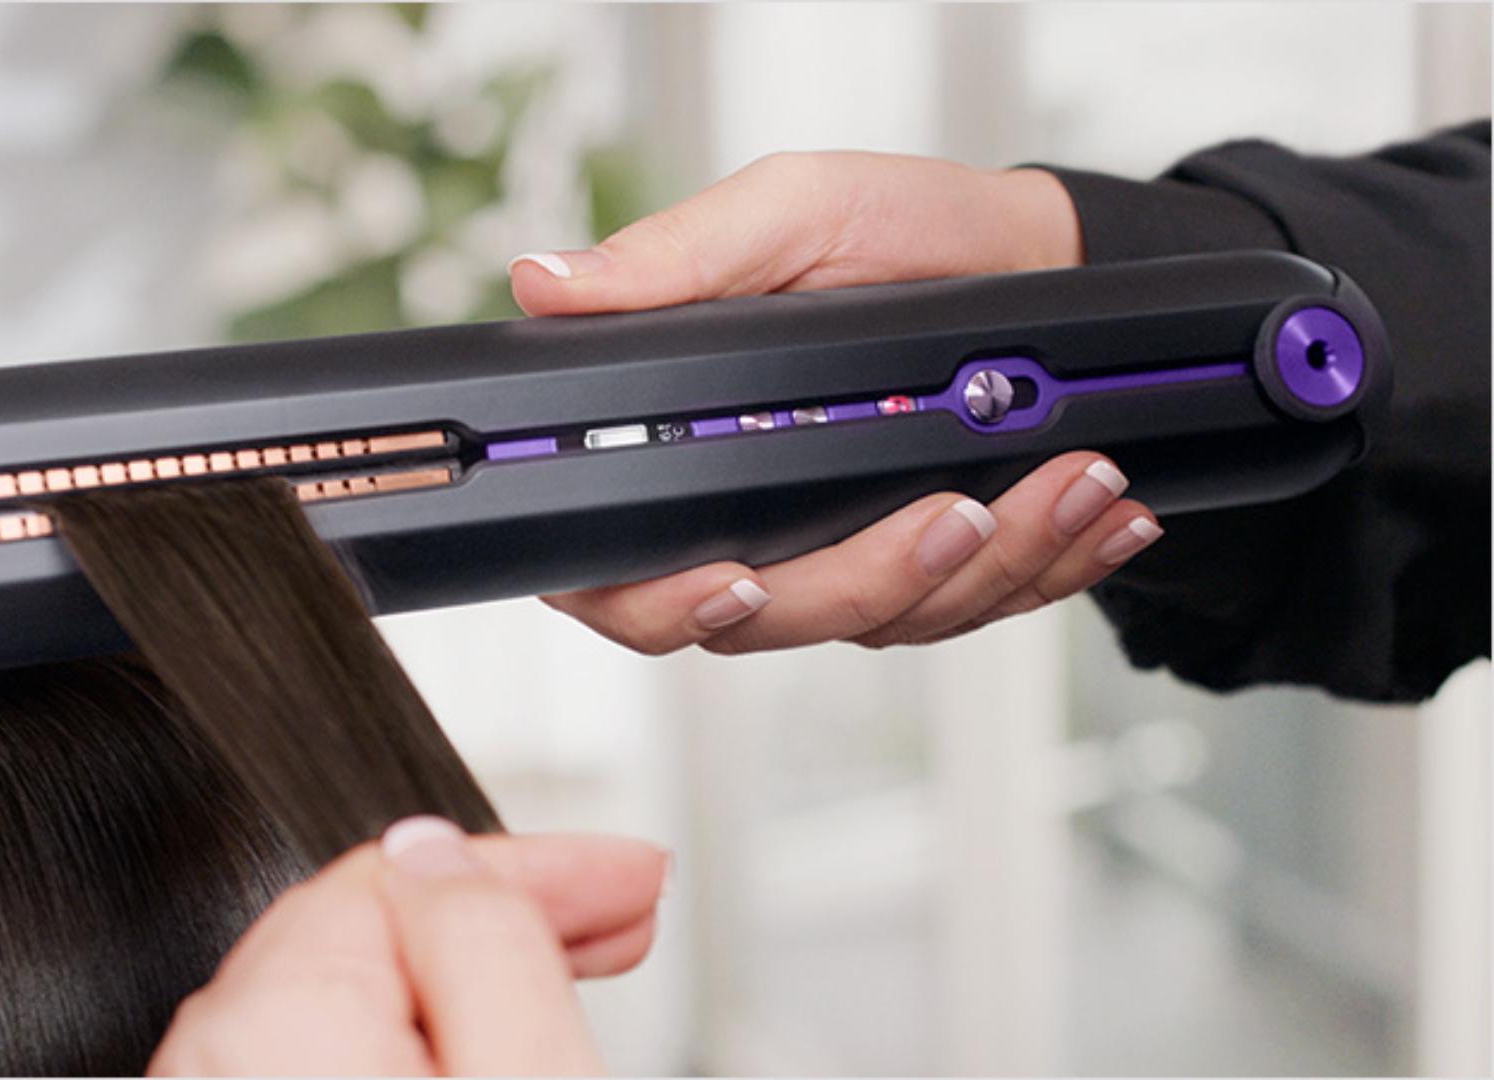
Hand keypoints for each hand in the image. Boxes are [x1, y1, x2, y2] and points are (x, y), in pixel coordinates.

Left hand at [146, 817, 669, 1075]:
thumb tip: (439, 849)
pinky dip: (410, 1044)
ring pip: (350, 1006)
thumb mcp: (523, 1077)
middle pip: (371, 933)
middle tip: (614, 915)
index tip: (625, 873)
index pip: (406, 869)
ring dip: (461, 979)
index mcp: (276, 1019)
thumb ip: (484, 945)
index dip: (535, 860)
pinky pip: (323, 1067)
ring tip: (571, 982)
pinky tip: (478, 1048)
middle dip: (502, 912)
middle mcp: (212, 1065)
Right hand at [510, 151, 1163, 654]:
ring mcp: (843, 559)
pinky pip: (977, 611)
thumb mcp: (788, 213)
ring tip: (1075, 478)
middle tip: (960, 508)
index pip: (620, 574)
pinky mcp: (931, 577)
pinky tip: (1103, 517)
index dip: (662, 601)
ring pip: (891, 624)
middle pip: (769, 624)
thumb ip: (675, 260)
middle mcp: (751, 523)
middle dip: (878, 577)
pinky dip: (1050, 567)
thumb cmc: (898, 231)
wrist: (1032, 258)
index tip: (737, 574)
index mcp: (685, 451)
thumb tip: (544, 285)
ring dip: (993, 563)